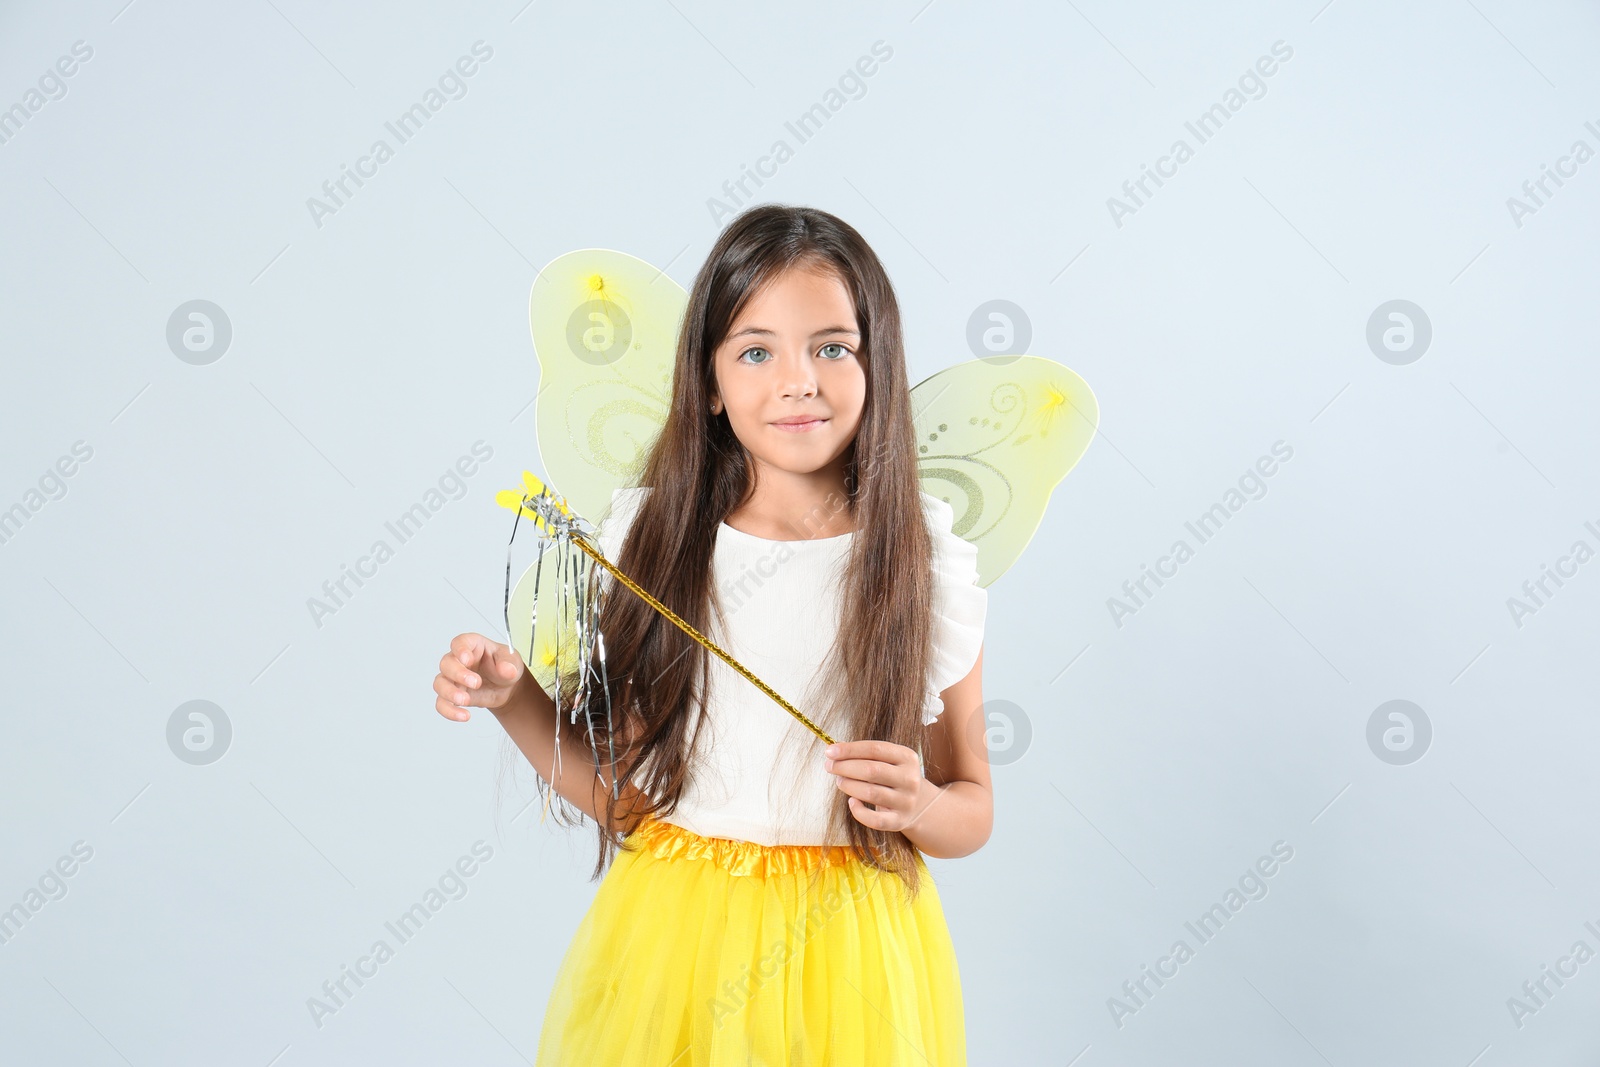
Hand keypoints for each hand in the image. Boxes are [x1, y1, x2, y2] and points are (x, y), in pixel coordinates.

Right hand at [434, 633, 524, 721]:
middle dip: (458, 674)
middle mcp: (458, 660)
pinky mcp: (452, 695)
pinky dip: (449, 711)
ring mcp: (452, 678)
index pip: (460, 642)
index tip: (467, 659)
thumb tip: (507, 670)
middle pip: (446, 663)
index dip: (460, 649)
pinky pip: (442, 703)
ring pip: (439, 683)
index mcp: (473, 646)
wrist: (506, 688)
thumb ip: (509, 664)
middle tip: (476, 683)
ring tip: (465, 700)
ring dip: (450, 693)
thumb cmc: (505, 667)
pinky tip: (464, 715)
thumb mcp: (513, 661)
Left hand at [824, 740, 940, 832]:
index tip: (829, 751)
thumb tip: (835, 751)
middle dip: (845, 767)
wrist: (918, 803)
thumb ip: (866, 754)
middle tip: (830, 767)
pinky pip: (875, 820)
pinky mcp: (899, 821)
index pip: (875, 749)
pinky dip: (859, 812)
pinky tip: (852, 802)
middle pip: (872, 770)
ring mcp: (905, 801)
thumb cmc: (893, 776)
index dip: (850, 749)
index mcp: (907, 757)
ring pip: (871, 793)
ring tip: (839, 781)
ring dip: (849, 786)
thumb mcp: (889, 760)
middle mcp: (909, 779)